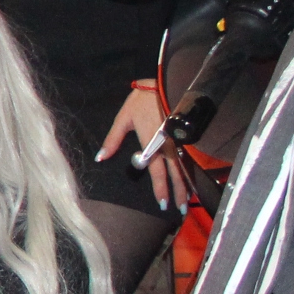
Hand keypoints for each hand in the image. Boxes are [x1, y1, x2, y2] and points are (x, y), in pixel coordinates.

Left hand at [97, 82, 185, 211]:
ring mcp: (180, 141)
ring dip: (188, 185)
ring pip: (185, 167)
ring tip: (189, 201)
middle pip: (176, 174)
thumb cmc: (142, 101)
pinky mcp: (186, 136)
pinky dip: (192, 171)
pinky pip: (190, 157)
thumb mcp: (123, 119)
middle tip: (181, 211)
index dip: (161, 188)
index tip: (164, 204)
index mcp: (153, 144)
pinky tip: (194, 180)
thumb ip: (113, 140)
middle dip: (179, 193)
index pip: (158, 172)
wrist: (165, 83)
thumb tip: (100, 157)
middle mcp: (169, 146)